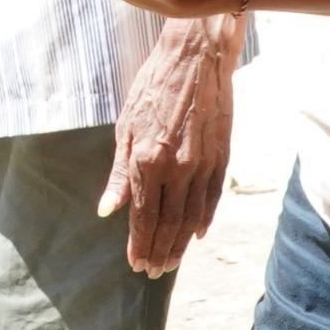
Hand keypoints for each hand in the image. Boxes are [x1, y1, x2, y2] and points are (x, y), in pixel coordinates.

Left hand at [100, 15, 240, 274]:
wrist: (196, 58)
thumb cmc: (154, 85)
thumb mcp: (125, 125)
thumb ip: (119, 173)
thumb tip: (108, 209)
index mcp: (147, 160)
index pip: (142, 216)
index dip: (139, 243)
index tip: (135, 263)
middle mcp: (176, 168)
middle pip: (168, 223)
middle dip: (159, 250)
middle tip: (153, 271)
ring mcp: (202, 164)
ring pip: (191, 216)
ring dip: (180, 243)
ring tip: (171, 261)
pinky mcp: (221, 156)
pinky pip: (212, 198)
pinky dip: (204, 219)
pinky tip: (196, 234)